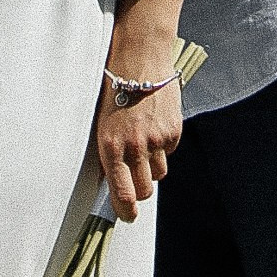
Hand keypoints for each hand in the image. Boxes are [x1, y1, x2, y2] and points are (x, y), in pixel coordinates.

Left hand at [93, 71, 182, 219]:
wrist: (140, 60)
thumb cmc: (115, 91)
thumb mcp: (102, 125)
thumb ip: (109, 154)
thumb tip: (111, 182)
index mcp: (111, 147)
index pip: (122, 193)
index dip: (125, 211)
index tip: (127, 216)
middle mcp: (134, 146)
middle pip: (145, 191)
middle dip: (140, 191)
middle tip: (135, 181)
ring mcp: (156, 139)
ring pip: (159, 173)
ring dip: (151, 167)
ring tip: (143, 144)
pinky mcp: (173, 130)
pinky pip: (169, 152)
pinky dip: (163, 147)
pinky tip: (154, 127)